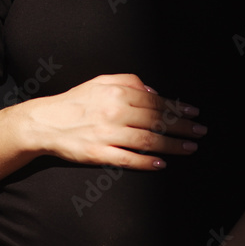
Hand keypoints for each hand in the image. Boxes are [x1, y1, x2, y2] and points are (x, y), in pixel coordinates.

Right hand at [26, 73, 205, 170]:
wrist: (45, 122)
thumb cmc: (75, 101)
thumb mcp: (101, 81)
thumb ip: (128, 81)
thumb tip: (154, 92)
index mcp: (116, 92)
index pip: (155, 101)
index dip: (178, 108)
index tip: (194, 113)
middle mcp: (113, 112)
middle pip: (156, 121)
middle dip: (182, 127)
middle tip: (200, 132)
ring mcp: (106, 134)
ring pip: (147, 141)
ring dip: (172, 146)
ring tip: (189, 148)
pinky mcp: (98, 153)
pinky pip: (127, 158)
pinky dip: (146, 162)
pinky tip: (161, 164)